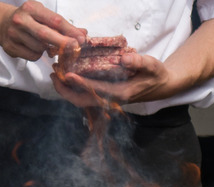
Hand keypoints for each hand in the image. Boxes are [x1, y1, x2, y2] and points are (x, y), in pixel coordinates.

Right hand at [0, 1, 85, 60]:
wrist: (2, 23)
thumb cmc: (29, 19)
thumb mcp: (44, 15)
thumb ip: (63, 25)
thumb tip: (83, 34)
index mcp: (31, 8)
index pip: (54, 20)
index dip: (69, 31)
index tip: (80, 38)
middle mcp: (21, 20)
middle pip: (45, 34)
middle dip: (62, 42)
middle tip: (74, 47)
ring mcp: (14, 34)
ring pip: (39, 48)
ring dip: (47, 49)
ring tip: (43, 43)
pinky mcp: (10, 47)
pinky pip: (32, 56)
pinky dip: (38, 55)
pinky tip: (34, 47)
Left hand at [50, 52, 174, 107]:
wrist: (160, 86)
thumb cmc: (155, 75)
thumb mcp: (152, 66)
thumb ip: (140, 62)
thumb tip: (125, 59)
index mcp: (121, 94)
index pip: (96, 90)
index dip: (81, 83)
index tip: (68, 74)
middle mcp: (111, 100)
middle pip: (82, 101)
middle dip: (65, 90)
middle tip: (54, 74)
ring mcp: (106, 100)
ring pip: (81, 100)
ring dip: (66, 89)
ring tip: (55, 74)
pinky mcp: (104, 96)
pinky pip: (85, 95)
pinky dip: (73, 88)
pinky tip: (66, 76)